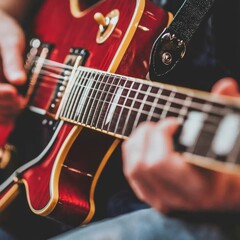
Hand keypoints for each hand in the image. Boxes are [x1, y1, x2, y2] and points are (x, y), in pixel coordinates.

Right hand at [0, 9, 25, 123]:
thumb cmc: (2, 29)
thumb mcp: (10, 39)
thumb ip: (13, 59)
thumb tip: (19, 81)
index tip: (14, 92)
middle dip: (3, 104)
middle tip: (21, 102)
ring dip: (3, 111)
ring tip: (20, 106)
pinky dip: (2, 114)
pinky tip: (13, 114)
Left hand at [122, 77, 239, 212]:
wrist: (228, 191)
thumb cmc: (231, 164)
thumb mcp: (234, 137)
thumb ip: (229, 110)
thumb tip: (225, 85)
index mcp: (199, 188)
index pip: (160, 162)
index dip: (161, 135)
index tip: (174, 122)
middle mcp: (177, 199)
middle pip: (143, 164)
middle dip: (148, 135)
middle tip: (162, 124)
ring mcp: (162, 200)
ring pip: (133, 169)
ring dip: (138, 142)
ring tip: (152, 131)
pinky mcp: (153, 197)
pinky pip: (132, 173)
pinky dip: (133, 152)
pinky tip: (146, 141)